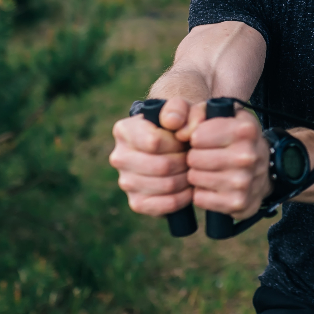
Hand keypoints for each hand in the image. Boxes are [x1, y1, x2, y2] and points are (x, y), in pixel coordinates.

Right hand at [109, 97, 192, 215]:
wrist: (175, 144)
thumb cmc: (178, 124)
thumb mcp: (181, 109)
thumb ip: (179, 108)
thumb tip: (172, 122)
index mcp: (124, 130)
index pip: (154, 142)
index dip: (178, 143)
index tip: (186, 139)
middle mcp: (119, 157)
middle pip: (162, 166)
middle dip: (185, 162)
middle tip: (194, 157)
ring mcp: (125, 182)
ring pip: (166, 186)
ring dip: (187, 178)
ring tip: (192, 169)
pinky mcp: (137, 202)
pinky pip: (165, 205)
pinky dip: (183, 197)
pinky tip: (189, 187)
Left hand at [186, 108, 271, 220]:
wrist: (263, 168)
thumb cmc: (234, 138)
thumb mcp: (219, 115)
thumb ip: (193, 113)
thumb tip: (180, 132)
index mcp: (245, 130)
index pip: (197, 136)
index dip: (196, 138)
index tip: (205, 139)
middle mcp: (248, 156)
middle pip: (194, 158)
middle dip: (195, 157)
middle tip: (207, 157)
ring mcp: (244, 182)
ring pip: (195, 178)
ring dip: (197, 175)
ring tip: (210, 170)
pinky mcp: (238, 203)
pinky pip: (199, 198)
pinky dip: (202, 193)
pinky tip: (214, 186)